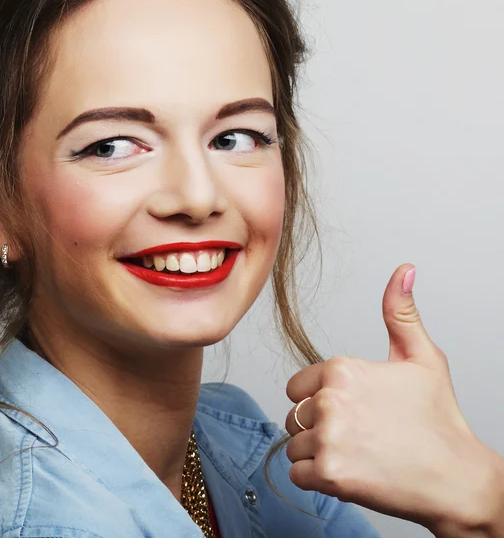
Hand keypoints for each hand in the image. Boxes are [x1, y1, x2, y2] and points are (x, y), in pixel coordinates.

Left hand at [284, 264, 497, 533]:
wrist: (457, 479)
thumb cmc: (439, 420)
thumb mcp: (423, 359)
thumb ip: (401, 314)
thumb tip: (404, 271)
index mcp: (342, 369)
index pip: (296, 386)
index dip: (320, 400)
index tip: (353, 411)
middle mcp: (329, 399)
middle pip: (293, 414)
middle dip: (317, 426)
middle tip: (359, 435)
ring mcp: (327, 436)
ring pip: (294, 445)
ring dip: (317, 454)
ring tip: (358, 453)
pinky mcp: (329, 473)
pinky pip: (297, 474)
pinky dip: (318, 479)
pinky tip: (352, 472)